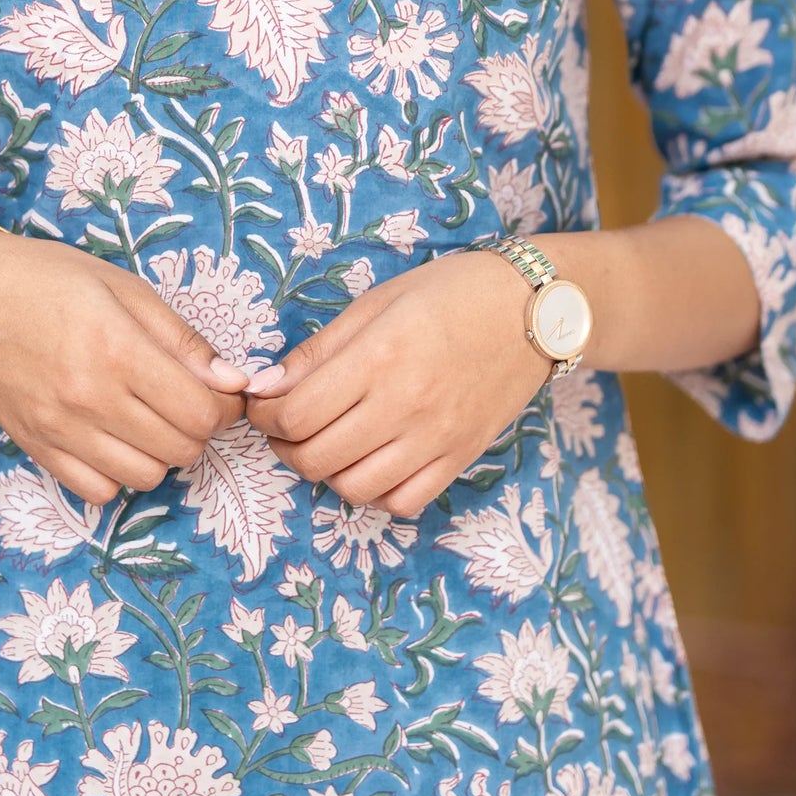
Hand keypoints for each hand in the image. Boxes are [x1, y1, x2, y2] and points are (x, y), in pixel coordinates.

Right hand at [0, 229, 248, 504]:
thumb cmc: (47, 278)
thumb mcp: (123, 287)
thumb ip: (181, 339)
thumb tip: (234, 382)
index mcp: (117, 349)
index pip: (200, 411)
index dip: (223, 404)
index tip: (216, 388)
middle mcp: (89, 397)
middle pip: (181, 448)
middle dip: (197, 427)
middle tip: (185, 398)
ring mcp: (59, 429)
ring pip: (145, 476)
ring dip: (161, 452)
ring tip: (149, 417)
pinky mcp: (35, 447)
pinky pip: (97, 491)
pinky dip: (117, 473)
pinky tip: (114, 438)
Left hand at [242, 252, 551, 517]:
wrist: (532, 308)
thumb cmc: (450, 293)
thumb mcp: (377, 303)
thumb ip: (319, 350)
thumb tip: (264, 386)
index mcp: (378, 358)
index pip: (297, 413)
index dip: (265, 416)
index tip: (263, 404)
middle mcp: (405, 405)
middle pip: (317, 457)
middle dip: (285, 446)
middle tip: (285, 425)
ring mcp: (436, 438)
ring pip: (355, 488)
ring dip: (326, 472)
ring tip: (325, 442)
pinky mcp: (460, 458)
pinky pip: (403, 502)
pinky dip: (375, 493)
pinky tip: (370, 463)